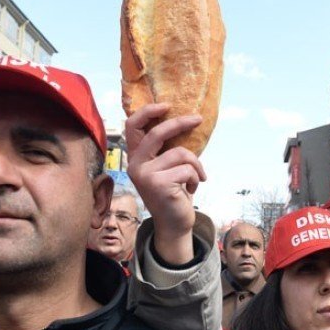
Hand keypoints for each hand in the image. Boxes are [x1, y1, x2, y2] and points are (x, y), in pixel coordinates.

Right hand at [125, 103, 206, 264]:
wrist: (174, 224)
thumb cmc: (173, 193)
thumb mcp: (165, 168)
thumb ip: (165, 150)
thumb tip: (184, 119)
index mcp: (136, 157)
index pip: (132, 126)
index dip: (148, 112)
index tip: (166, 105)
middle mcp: (135, 165)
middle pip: (157, 133)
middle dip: (180, 123)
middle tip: (198, 119)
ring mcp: (145, 175)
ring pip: (180, 153)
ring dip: (196, 164)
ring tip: (197, 177)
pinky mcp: (158, 184)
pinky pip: (187, 169)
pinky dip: (196, 177)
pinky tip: (193, 188)